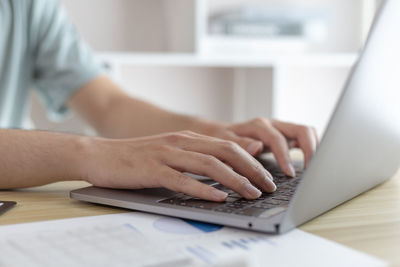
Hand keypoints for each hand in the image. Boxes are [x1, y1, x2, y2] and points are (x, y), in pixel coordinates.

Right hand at [81, 131, 276, 200]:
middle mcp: (181, 142)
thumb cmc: (136, 158)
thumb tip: (221, 171)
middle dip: (251, 169)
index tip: (267, 176)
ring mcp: (166, 153)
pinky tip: (218, 197)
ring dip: (234, 180)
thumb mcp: (170, 152)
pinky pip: (182, 180)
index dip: (251, 160)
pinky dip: (203, 189)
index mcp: (188, 137)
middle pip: (225, 152)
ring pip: (209, 164)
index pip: (228, 145)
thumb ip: (194, 157)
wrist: (99, 154)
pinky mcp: (152, 169)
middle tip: (268, 185)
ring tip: (251, 193)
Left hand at [197, 118, 317, 176]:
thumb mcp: (224, 142)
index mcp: (258, 126)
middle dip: (310, 149)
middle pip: (301, 129)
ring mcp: (280, 129)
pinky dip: (311, 149)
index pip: (278, 138)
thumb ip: (240, 145)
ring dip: (314, 148)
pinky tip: (312, 164)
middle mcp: (272, 124)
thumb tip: (257, 147)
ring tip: (316, 168)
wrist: (218, 133)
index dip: (285, 156)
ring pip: (306, 132)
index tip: (289, 174)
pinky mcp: (284, 136)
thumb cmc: (221, 140)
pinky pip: (303, 138)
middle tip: (311, 170)